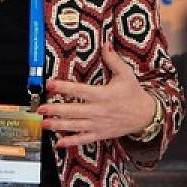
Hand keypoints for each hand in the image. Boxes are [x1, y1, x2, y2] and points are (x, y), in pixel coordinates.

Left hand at [39, 41, 155, 147]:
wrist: (146, 115)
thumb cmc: (134, 93)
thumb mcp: (126, 74)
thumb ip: (113, 60)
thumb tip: (106, 44)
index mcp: (103, 95)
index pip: (80, 90)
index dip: (64, 87)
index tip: (50, 85)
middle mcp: (99, 111)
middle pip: (74, 111)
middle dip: (56, 110)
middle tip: (41, 108)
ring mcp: (99, 124)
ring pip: (75, 126)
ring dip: (59, 125)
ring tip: (44, 123)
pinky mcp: (101, 134)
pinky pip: (84, 139)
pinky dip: (71, 142)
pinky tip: (59, 143)